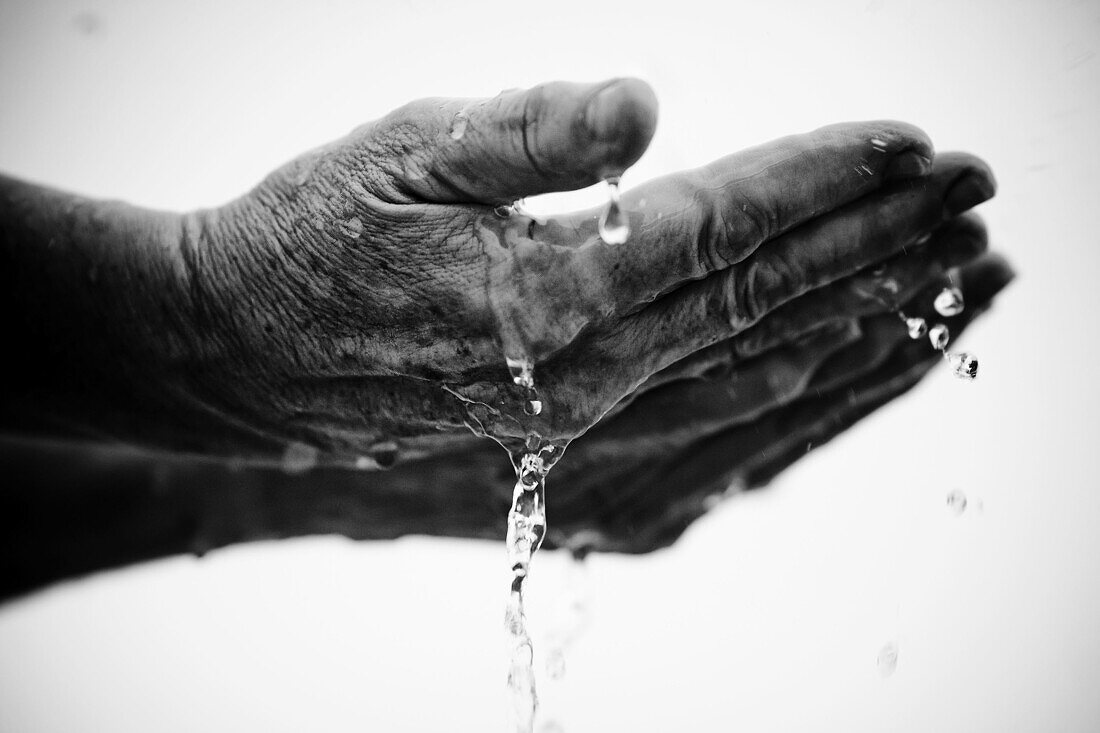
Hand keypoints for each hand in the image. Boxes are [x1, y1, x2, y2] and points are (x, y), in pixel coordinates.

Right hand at [183, 78, 995, 464]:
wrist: (240, 345)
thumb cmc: (308, 233)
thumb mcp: (399, 150)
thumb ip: (529, 135)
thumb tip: (646, 107)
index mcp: (544, 290)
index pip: (722, 227)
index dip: (821, 181)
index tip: (910, 144)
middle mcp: (578, 369)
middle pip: (762, 298)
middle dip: (876, 241)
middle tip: (974, 200)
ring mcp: (579, 410)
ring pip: (750, 358)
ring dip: (856, 307)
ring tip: (943, 272)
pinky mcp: (568, 424)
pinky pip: (706, 401)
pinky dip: (790, 370)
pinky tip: (841, 346)